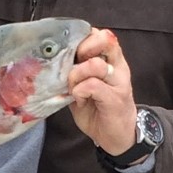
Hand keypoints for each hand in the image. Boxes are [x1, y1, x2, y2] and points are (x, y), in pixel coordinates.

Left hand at [68, 28, 137, 155]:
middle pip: (104, 39)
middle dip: (82, 49)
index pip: (101, 35)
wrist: (118, 137)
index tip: (71, 52)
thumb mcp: (84, 86)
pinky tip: (78, 100)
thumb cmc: (98, 110)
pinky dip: (79, 91)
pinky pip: (92, 85)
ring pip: (95, 64)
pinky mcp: (115, 98)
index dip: (83, 38)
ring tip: (73, 88)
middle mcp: (118, 67)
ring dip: (76, 75)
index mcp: (112, 60)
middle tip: (73, 65)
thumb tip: (54, 60)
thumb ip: (76, 71)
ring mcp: (119, 82)